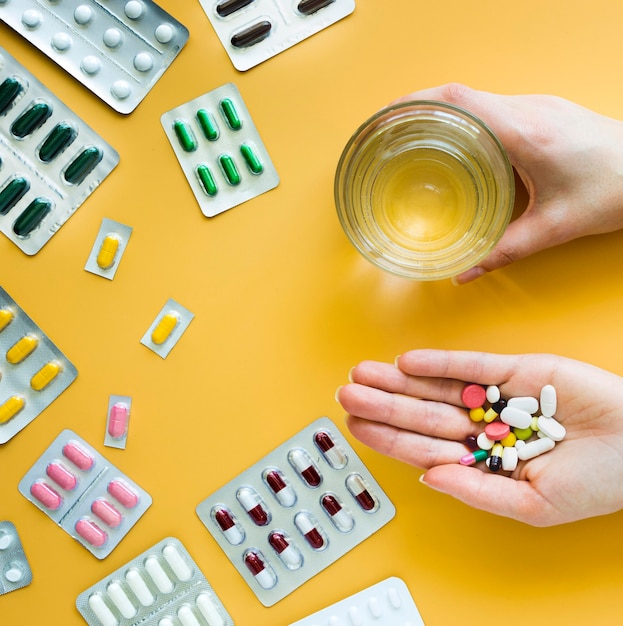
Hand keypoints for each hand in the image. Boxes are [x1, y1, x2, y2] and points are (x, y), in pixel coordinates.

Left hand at [337, 349, 622, 525]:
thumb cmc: (594, 484)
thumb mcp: (533, 504)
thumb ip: (478, 491)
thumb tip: (426, 478)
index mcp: (482, 460)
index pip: (423, 447)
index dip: (387, 437)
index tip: (353, 426)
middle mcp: (482, 426)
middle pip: (421, 413)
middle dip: (382, 405)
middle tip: (344, 393)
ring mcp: (496, 397)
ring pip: (437, 387)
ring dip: (399, 380)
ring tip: (362, 373)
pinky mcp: (516, 370)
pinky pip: (471, 366)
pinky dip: (440, 364)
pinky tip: (407, 361)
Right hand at [392, 84, 622, 282]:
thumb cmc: (614, 191)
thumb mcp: (553, 229)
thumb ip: (503, 252)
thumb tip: (463, 272)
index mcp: (525, 133)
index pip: (459, 101)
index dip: (417, 102)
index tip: (388, 116)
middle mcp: (528, 110)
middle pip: (459, 94)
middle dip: (418, 107)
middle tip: (391, 131)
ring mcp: (537, 106)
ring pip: (476, 98)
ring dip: (442, 111)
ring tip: (414, 135)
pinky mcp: (544, 111)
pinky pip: (492, 106)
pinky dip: (465, 118)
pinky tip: (456, 141)